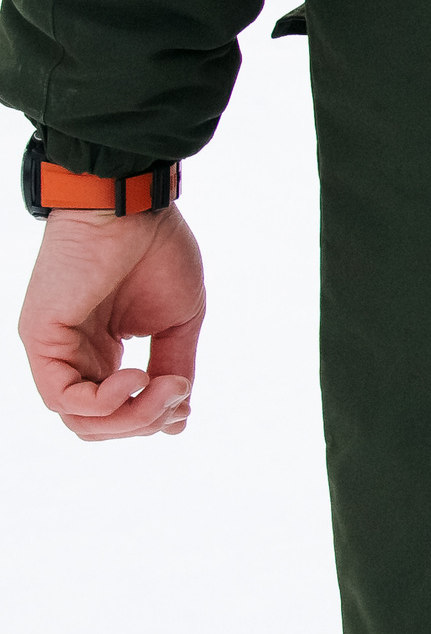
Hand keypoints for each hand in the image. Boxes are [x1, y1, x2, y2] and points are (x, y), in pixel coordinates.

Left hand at [19, 206, 203, 439]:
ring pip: (81, 420)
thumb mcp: (177, 323)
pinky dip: (106, 402)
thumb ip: (172, 366)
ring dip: (132, 416)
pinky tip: (137, 375)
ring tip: (163, 387)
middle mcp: (74, 354)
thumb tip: (177, 414)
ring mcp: (55, 349)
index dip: (154, 419)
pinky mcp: (41, 338)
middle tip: (178, 396)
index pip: (117, 412)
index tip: (186, 401)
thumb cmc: (156, 251)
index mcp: (102, 351)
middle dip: (145, 422)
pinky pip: (64, 398)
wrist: (133, 208)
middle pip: (99, 425)